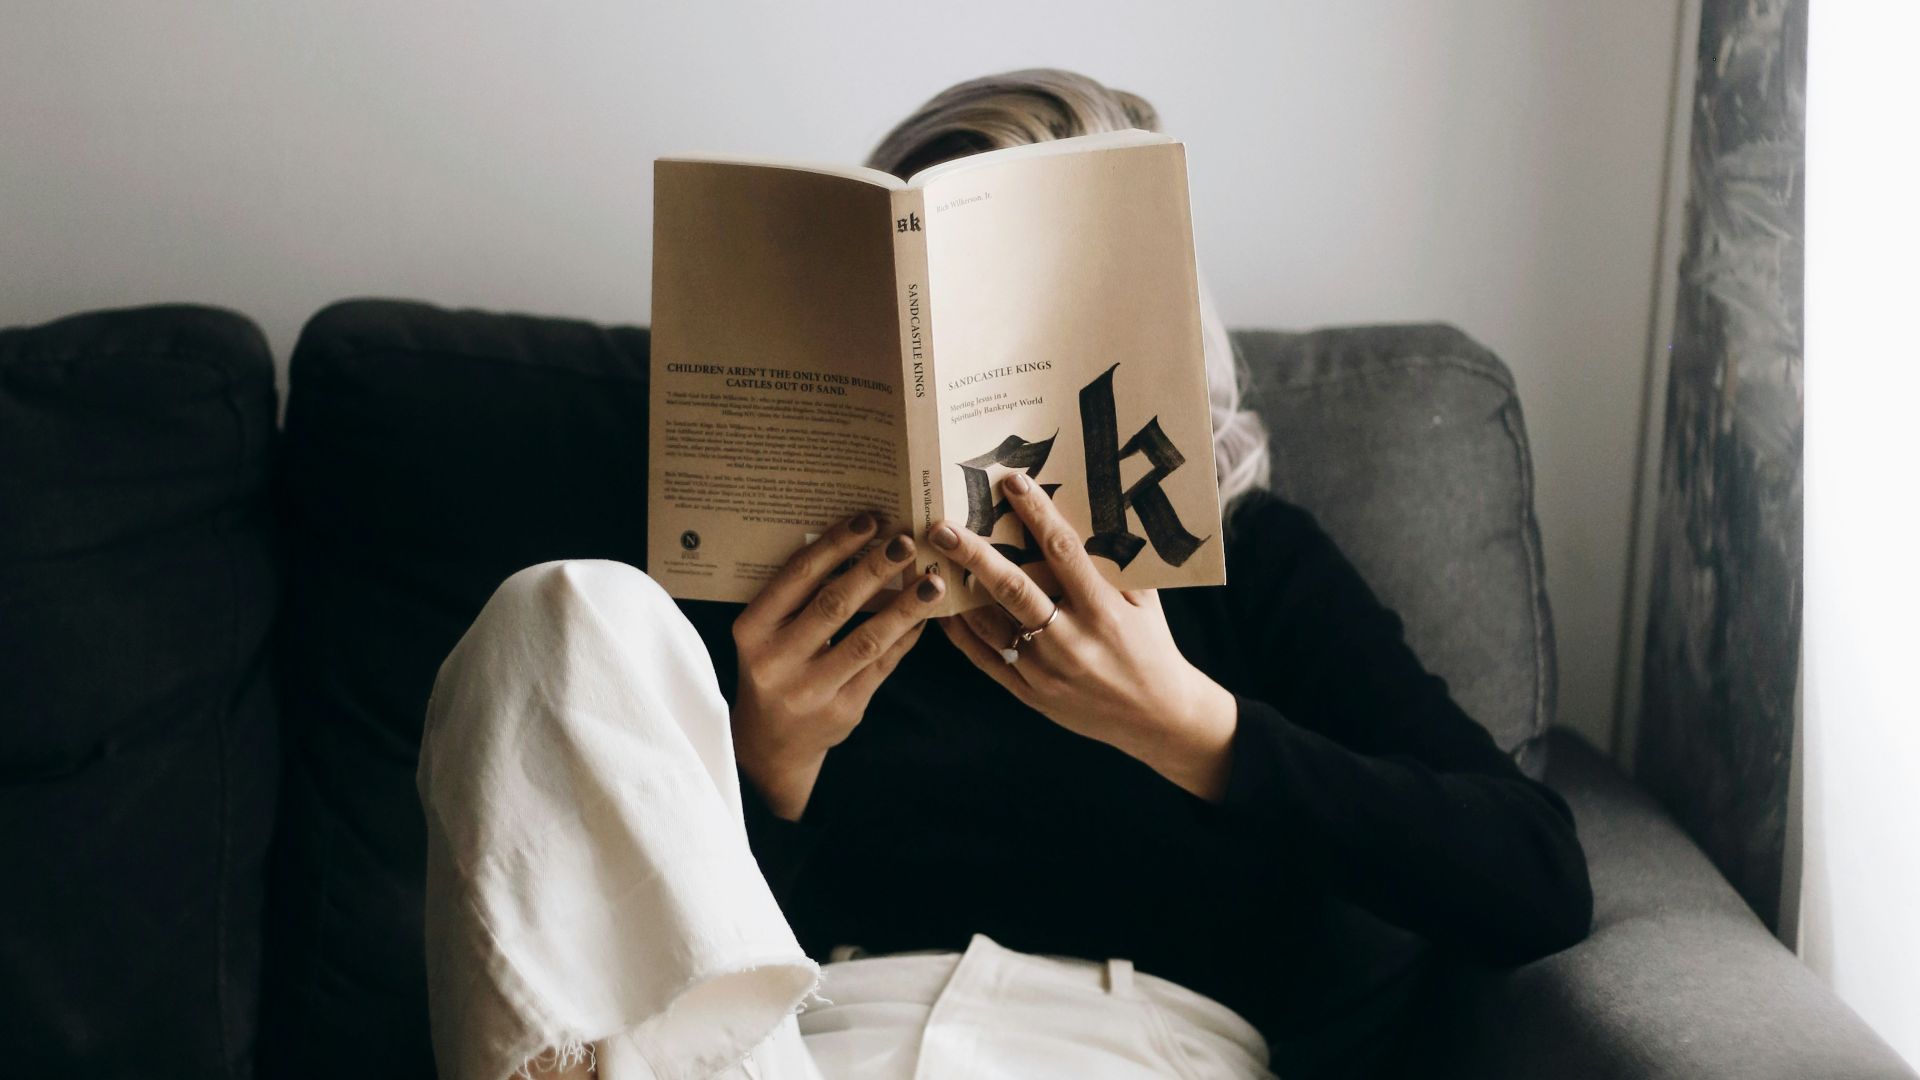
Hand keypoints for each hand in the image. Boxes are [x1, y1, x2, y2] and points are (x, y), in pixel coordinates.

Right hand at [732, 511, 944, 819]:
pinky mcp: (843, 712)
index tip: (869, 519)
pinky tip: (924, 617)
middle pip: (835, 605)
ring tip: (932, 582)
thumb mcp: (767, 632)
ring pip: (867, 639)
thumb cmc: (773, 668)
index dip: (836, 545)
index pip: (798, 577)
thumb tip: (860, 542)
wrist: (770, 743)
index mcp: (752, 630)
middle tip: (907, 541)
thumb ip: (799, 596)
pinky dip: (905, 638)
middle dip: (875, 569)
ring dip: (904, 607)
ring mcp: (810, 691)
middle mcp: (776, 661)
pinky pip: (882, 667)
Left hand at [930, 474, 1238, 800]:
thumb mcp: (1146, 603)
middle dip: (974, 554)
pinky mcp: (1030, 693)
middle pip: (1013, 588)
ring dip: (957, 592)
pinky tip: (942, 608)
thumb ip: (1116, 564)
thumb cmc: (1152, 647)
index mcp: (1104, 610)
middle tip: (941, 527)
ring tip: (930, 562)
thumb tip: (1089, 514)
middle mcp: (1072, 640)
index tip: (1012, 482)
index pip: (1064, 552)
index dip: (1037, 514)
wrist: (1157, 718)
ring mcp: (1047, 670)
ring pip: (990, 625)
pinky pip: (985, 659)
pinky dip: (961, 633)